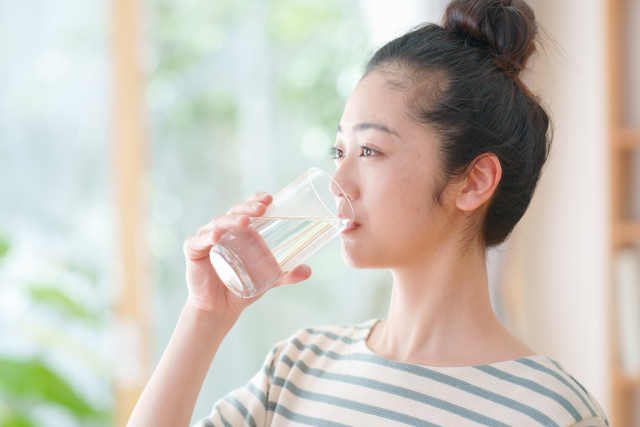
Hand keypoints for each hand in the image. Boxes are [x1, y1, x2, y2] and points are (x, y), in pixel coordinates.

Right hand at [182, 191, 311, 315]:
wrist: (220, 308)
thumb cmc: (242, 285)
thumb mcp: (268, 279)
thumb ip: (286, 274)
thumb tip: (308, 271)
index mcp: (240, 230)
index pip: (248, 209)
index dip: (256, 200)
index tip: (269, 198)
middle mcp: (224, 229)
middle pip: (235, 212)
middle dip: (248, 207)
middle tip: (261, 209)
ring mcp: (207, 238)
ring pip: (218, 222)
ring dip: (231, 220)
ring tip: (245, 223)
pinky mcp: (194, 251)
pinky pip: (199, 240)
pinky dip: (207, 236)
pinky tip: (216, 236)